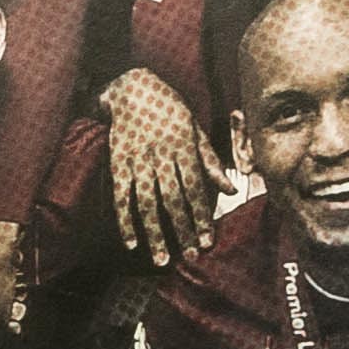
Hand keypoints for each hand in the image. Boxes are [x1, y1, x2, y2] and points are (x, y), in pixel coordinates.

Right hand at [99, 67, 216, 267]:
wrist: (133, 89)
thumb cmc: (171, 111)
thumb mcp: (196, 130)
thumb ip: (211, 161)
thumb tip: (231, 190)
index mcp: (184, 147)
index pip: (195, 188)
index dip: (201, 217)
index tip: (207, 242)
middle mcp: (161, 155)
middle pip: (172, 200)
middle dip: (182, 230)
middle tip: (190, 256)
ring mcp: (137, 160)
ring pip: (146, 202)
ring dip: (155, 233)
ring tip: (163, 259)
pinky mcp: (117, 162)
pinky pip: (121, 196)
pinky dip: (125, 221)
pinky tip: (132, 243)